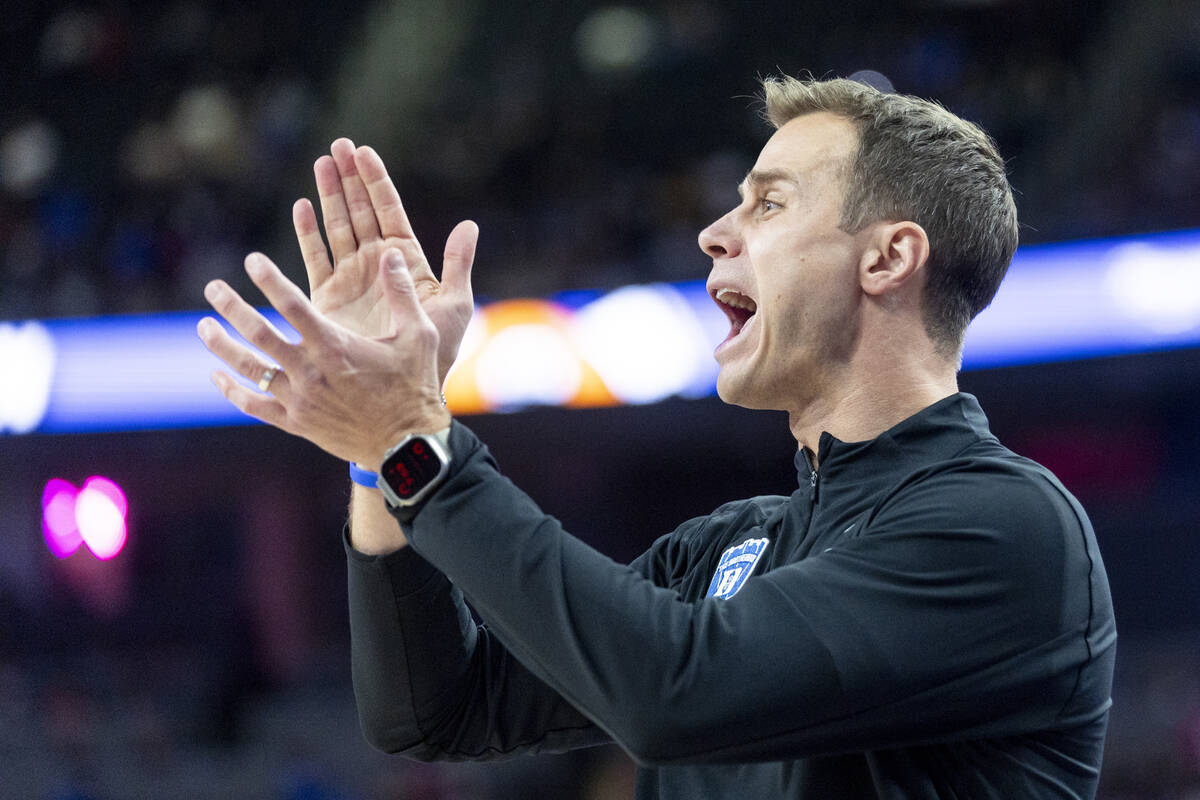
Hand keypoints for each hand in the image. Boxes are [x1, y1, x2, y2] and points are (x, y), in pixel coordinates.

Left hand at [198, 247, 449, 467]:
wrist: (407, 446)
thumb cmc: (416, 387)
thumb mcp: (419, 336)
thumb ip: (402, 293)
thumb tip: (393, 253)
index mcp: (336, 347)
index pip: (293, 305)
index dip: (270, 280)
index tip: (251, 260)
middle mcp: (310, 372)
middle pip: (260, 334)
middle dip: (232, 308)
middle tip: (213, 288)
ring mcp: (300, 400)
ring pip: (250, 369)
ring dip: (223, 345)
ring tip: (203, 326)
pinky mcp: (296, 424)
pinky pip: (254, 406)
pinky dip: (232, 390)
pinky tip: (218, 376)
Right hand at [295, 138, 477, 385]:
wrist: (403, 390)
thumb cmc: (435, 354)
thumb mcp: (454, 306)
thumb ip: (458, 264)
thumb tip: (468, 224)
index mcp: (406, 261)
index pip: (389, 211)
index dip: (376, 182)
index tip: (364, 152)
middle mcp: (376, 265)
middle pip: (359, 211)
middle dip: (349, 179)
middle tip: (337, 145)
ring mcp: (351, 279)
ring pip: (337, 227)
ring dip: (328, 196)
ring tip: (320, 163)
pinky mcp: (327, 298)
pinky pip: (315, 258)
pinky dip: (308, 233)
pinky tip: (302, 207)